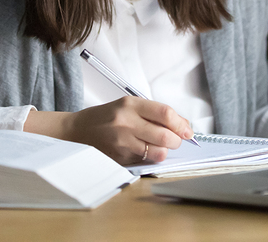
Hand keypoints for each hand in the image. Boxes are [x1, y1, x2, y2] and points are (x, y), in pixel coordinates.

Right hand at [24, 97, 193, 164]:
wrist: (79, 130)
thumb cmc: (107, 116)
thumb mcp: (129, 105)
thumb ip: (155, 113)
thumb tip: (183, 125)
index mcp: (130, 105)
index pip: (165, 113)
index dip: (181, 124)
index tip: (187, 130)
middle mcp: (126, 123)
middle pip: (164, 136)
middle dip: (176, 140)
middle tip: (176, 140)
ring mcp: (122, 142)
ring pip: (157, 152)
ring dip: (165, 151)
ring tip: (160, 146)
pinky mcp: (119, 158)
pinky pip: (145, 161)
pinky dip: (150, 158)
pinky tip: (144, 150)